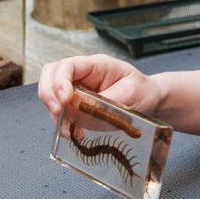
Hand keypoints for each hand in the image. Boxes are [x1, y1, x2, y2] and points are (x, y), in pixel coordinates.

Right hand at [37, 54, 160, 122]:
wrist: (150, 103)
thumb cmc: (143, 92)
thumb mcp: (130, 93)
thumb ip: (104, 100)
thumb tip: (78, 108)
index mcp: (96, 65)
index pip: (67, 66)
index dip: (60, 82)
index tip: (66, 101)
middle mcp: (82, 75)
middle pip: (50, 75)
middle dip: (49, 94)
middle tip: (58, 112)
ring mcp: (76, 90)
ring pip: (51, 95)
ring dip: (55, 114)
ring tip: (70, 130)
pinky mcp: (76, 107)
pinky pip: (60, 113)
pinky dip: (62, 124)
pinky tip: (74, 133)